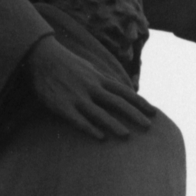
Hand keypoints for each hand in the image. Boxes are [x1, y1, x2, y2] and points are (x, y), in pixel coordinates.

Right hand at [25, 38, 153, 139]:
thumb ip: (106, 81)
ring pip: (99, 113)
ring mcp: (77, 97)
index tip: (154, 113)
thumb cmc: (68, 65)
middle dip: (134, 115)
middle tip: (148, 126)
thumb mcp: (90, 69)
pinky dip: (90, 128)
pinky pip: (78, 120)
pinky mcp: (63, 106)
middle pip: (117, 103)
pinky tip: (100, 138)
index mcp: (99, 79)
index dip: (140, 103)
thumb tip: (124, 90)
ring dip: (114, 124)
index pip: (125, 92)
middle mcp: (91, 87)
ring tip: (127, 135)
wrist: (41, 57)